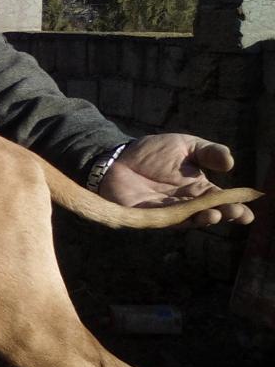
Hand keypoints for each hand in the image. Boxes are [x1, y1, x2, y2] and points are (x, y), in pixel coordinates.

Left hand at [100, 133, 254, 226]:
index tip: (248, 211)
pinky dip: (175, 220)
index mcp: (198, 189)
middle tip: (237, 213)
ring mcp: (166, 211)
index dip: (235, 207)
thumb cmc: (153, 151)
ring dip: (202, 219)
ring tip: (216, 215)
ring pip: (188, 220)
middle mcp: (184, 203)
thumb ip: (209, 152)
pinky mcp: (146, 215)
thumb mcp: (187, 146)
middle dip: (224, 214)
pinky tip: (188, 217)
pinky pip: (163, 220)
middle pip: (208, 212)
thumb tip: (230, 163)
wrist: (118, 157)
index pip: (220, 200)